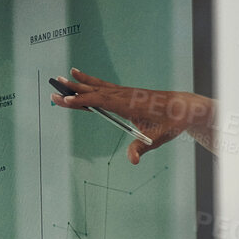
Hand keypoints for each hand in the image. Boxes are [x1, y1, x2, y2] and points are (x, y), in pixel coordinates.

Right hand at [49, 68, 214, 162]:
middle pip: (95, 91)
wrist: (185, 107)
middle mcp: (125, 95)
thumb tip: (133, 161)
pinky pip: (105, 86)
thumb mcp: (159, 138)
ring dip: (80, 83)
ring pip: (98, 86)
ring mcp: (125, 92)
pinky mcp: (127, 92)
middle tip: (54, 87)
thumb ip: (142, 148)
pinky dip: (91, 81)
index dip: (81, 101)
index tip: (64, 100)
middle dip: (74, 90)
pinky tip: (81, 77)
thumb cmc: (172, 122)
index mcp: (130, 105)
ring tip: (62, 77)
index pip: (100, 101)